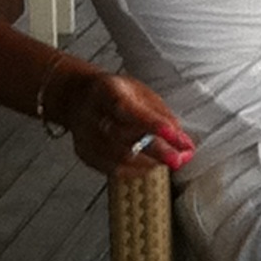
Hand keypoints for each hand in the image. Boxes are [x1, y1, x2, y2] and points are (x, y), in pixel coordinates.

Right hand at [44, 61, 194, 174]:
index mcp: (106, 91)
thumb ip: (161, 115)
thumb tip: (183, 141)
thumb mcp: (140, 93)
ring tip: (170, 159)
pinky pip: (114, 169)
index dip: (151, 123)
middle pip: (124, 138)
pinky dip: (137, 170)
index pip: (127, 109)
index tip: (174, 134)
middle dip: (157, 150)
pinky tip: (151, 164)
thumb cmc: (115, 95)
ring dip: (151, 162)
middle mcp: (92, 115)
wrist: (77, 99)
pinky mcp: (86, 154)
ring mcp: (86, 137)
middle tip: (180, 158)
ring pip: (120, 157)